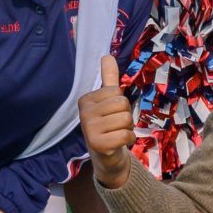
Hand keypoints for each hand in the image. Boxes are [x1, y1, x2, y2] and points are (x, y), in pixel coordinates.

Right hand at [79, 53, 135, 189]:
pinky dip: (128, 139)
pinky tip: (119, 143)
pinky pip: (126, 134)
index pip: (116, 92)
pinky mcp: (98, 144)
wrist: (106, 156)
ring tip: (117, 134)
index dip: (121, 104)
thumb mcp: (108, 101)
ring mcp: (89, 129)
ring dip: (128, 128)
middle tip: (115, 126)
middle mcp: (84, 113)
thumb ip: (108, 79)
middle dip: (126, 116)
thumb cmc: (108, 125)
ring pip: (125, 119)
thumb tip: (107, 56)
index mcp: (86, 100)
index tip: (111, 115)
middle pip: (122, 104)